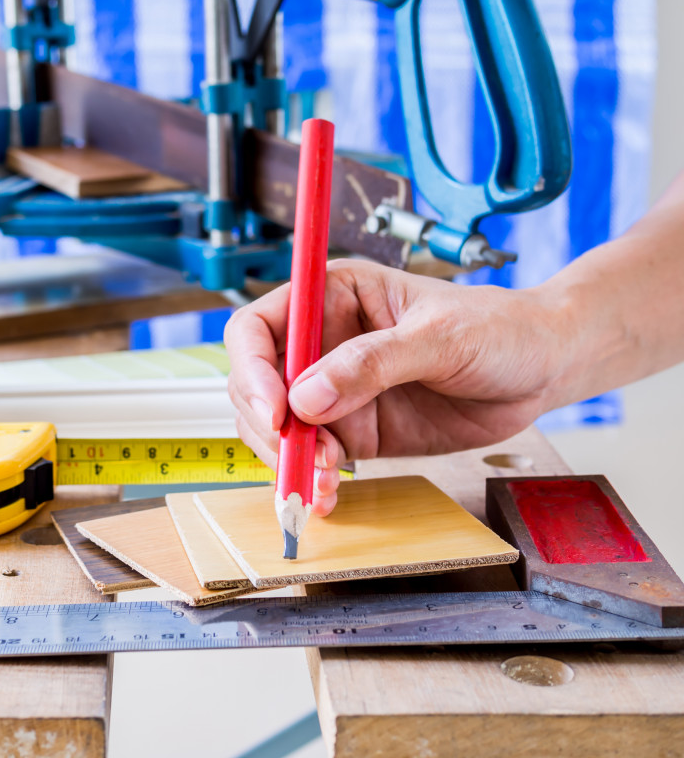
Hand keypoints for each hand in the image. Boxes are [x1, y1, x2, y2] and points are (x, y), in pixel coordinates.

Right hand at [225, 259, 566, 513]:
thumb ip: (374, 362)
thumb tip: (306, 398)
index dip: (252, 369)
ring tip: (321, 480)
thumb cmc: (498, 329)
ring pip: (278, 428)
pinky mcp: (354, 431)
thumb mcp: (442, 337)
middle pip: (257, 384)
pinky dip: (312, 480)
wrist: (541, 369)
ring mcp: (334, 390)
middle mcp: (322, 344)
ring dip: (288, 458)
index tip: (275, 410)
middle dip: (267, 425)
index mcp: (332, 297)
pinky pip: (314, 458)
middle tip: (298, 457)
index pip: (258, 328)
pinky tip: (327, 495)